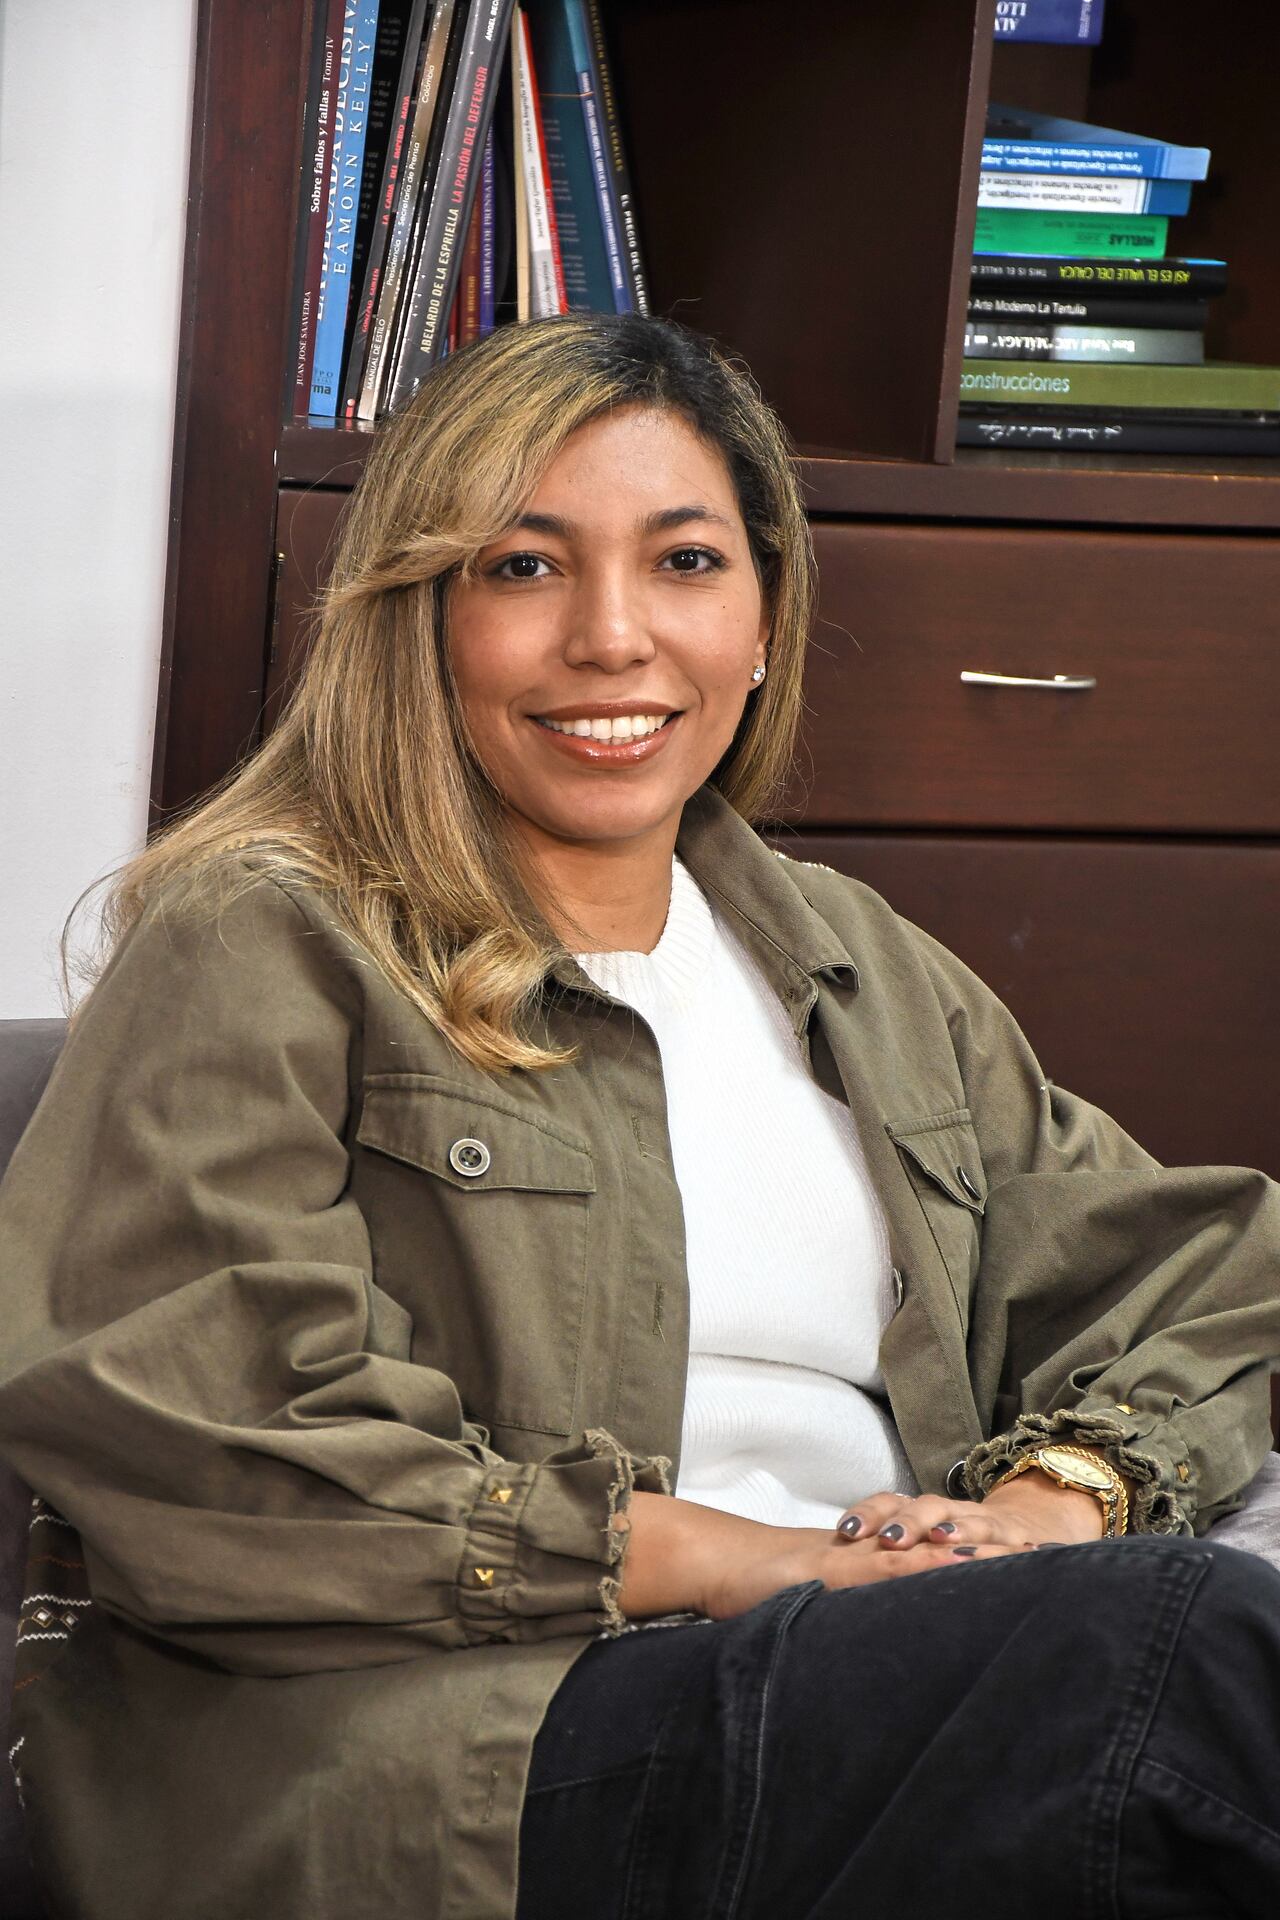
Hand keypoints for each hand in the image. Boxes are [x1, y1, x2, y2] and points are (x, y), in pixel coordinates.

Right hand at [612, 1492, 1035, 1625]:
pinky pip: (889, 1562)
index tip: (1029, 1567)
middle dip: (995, 1552)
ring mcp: (858, 1556)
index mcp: (872, 1560)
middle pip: (944, 1546)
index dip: (982, 1558)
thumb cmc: (761, 1588)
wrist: (719, 1562)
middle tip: (1049, 1558)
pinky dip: (924, 1561)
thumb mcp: (818, 1603)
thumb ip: (853, 1611)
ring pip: (927, 1549)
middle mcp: (872, 1551)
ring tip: (1024, 1556)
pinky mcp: (838, 1567)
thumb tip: (880, 1640)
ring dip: (974, 1552)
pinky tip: (955, 1560)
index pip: (938, 1554)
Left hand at [834, 1475, 1104, 1553]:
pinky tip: (1004, 1558)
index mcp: (921, 1513)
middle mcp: (952, 1513)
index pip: (890, 1503)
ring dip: (956, 1529)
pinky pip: (1011, 1546)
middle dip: (908, 1520)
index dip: (869, 1513)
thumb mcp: (920, 1549)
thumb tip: (831, 1579)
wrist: (1023, 1530)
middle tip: (888, 1540)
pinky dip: (1006, 1551)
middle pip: (927, 1507)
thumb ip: (885, 1559)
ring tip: (941, 1539)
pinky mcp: (1017, 1544)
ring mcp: (987, 1525)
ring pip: (970, 1521)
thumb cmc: (955, 1549)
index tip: (846, 1532)